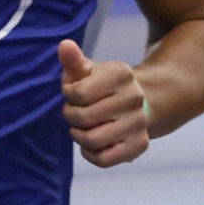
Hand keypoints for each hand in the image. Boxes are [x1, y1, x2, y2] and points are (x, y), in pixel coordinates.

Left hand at [59, 39, 151, 167]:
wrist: (140, 102)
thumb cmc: (103, 86)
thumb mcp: (88, 71)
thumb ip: (73, 60)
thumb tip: (63, 44)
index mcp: (122, 74)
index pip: (77, 93)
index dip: (68, 96)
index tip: (73, 93)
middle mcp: (135, 98)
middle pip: (83, 118)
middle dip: (71, 117)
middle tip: (75, 113)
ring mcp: (140, 122)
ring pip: (93, 140)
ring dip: (79, 136)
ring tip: (82, 128)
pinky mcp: (140, 144)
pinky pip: (105, 159)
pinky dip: (91, 154)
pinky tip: (92, 144)